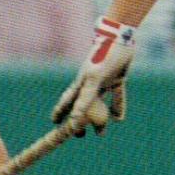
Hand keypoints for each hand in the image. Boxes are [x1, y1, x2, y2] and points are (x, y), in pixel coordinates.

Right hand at [52, 18, 137, 134]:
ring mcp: (104, 81)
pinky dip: (117, 107)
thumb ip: (84, 99)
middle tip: (79, 135)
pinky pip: (117, 96)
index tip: (54, 124)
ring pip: (100, 104)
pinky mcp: (118, 78)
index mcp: (82, 83)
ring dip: (100, 118)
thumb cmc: (103, 57)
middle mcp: (91, 83)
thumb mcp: (93, 79)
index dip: (60, 112)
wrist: (120, 38)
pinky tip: (118, 119)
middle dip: (80, 120)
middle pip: (83, 106)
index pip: (68, 101)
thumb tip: (73, 119)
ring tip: (101, 133)